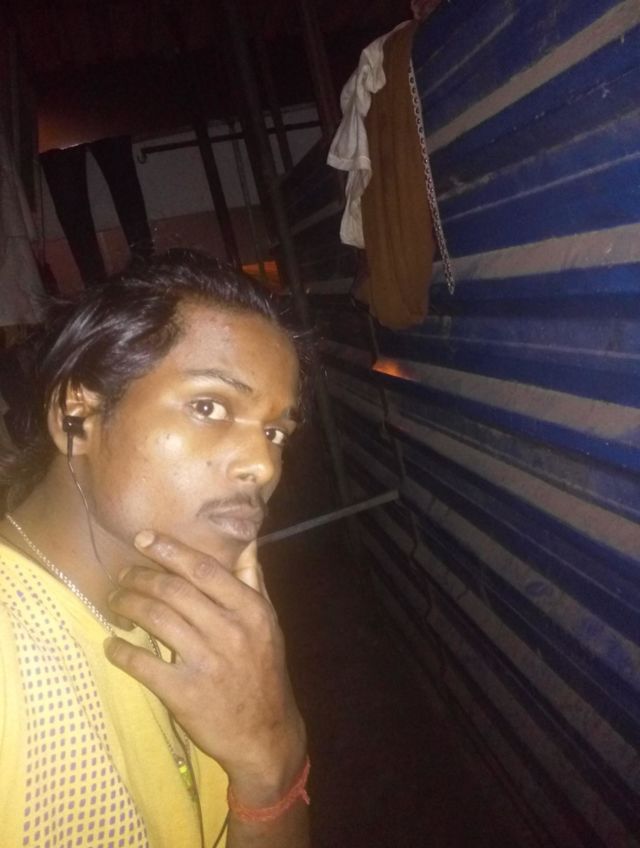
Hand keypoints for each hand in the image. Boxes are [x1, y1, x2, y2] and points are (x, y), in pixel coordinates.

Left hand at [105, 532, 306, 801]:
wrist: (266, 735)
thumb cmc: (264, 672)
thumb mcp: (269, 624)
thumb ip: (254, 582)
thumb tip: (248, 542)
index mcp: (250, 611)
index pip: (204, 570)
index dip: (170, 550)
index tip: (143, 539)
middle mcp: (230, 631)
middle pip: (173, 591)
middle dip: (140, 577)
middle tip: (123, 575)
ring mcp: (207, 663)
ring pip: (156, 619)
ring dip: (127, 605)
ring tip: (115, 601)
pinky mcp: (185, 693)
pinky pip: (144, 664)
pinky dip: (121, 651)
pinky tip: (112, 644)